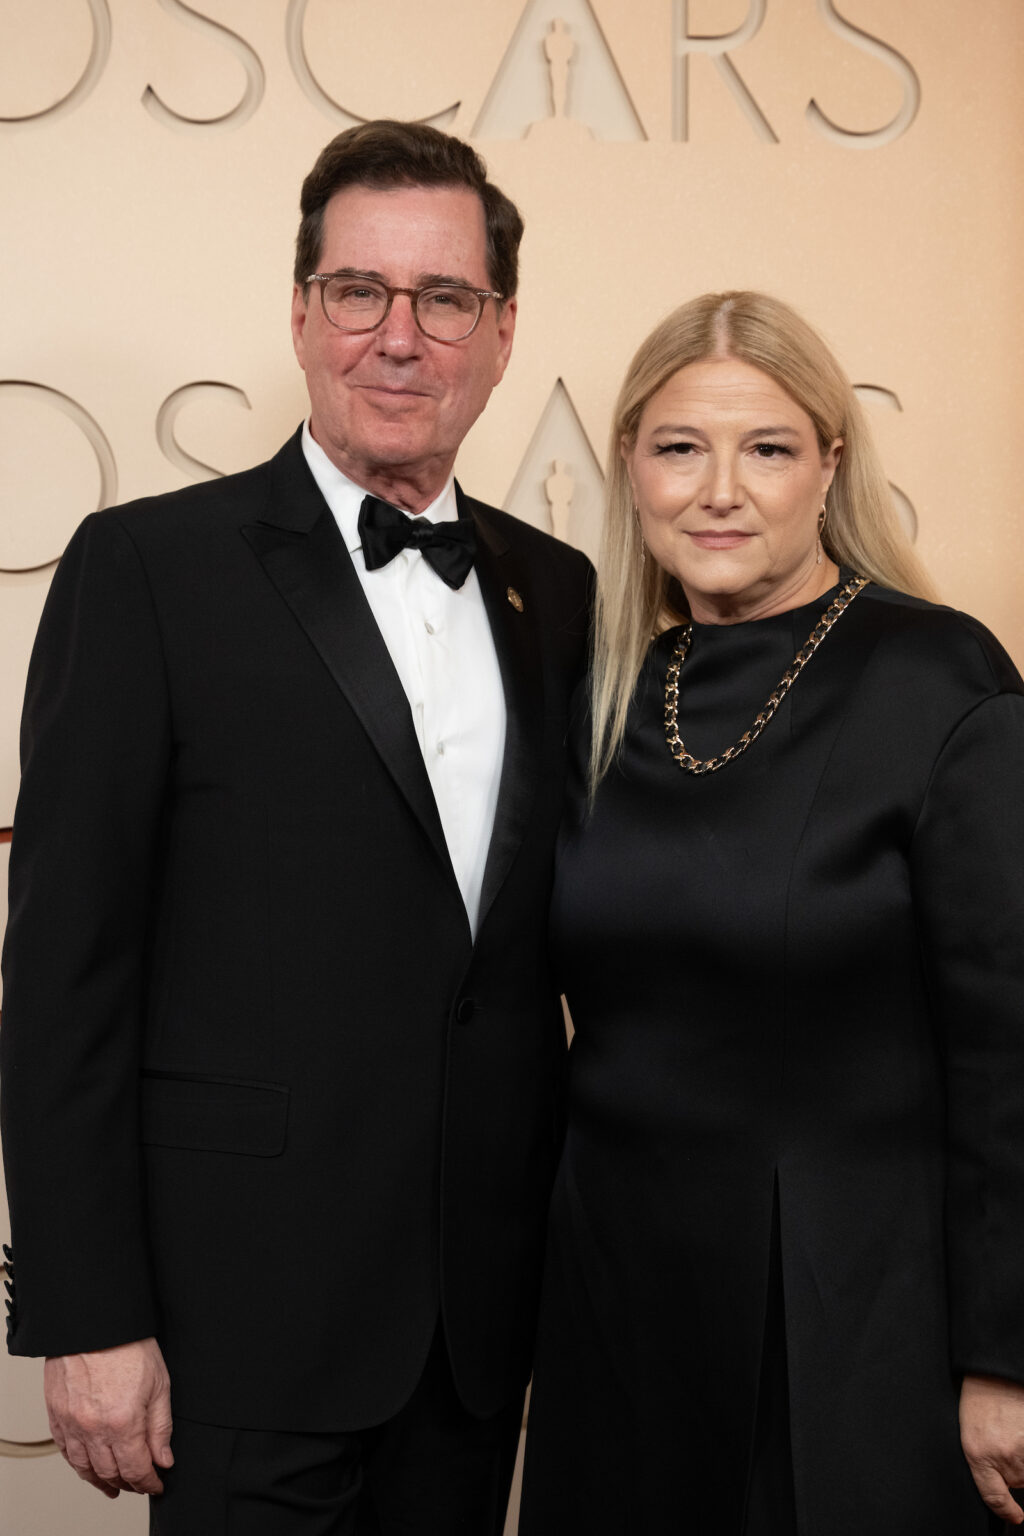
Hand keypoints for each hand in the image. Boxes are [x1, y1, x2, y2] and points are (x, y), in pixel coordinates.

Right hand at [44, 1336, 172, 1497]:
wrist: (94, 1321)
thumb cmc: (128, 1344)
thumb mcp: (159, 1383)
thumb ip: (161, 1426)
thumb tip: (164, 1459)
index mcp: (123, 1422)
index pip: (137, 1469)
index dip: (149, 1482)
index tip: (157, 1484)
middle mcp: (94, 1429)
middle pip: (111, 1473)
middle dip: (128, 1483)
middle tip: (139, 1484)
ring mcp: (72, 1424)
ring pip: (86, 1468)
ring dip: (101, 1480)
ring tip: (114, 1485)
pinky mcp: (57, 1415)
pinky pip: (66, 1452)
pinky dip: (78, 1465)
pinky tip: (89, 1466)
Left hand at [960, 1372, 1023, 1524]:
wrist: (995, 1372)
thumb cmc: (979, 1399)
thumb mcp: (970, 1433)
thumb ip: (984, 1462)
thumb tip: (1002, 1484)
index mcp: (976, 1453)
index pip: (993, 1497)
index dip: (1006, 1511)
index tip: (1015, 1516)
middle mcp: (1001, 1455)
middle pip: (1018, 1481)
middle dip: (1015, 1467)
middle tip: (1008, 1440)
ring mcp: (1023, 1448)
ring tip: (1015, 1431)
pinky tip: (1020, 1429)